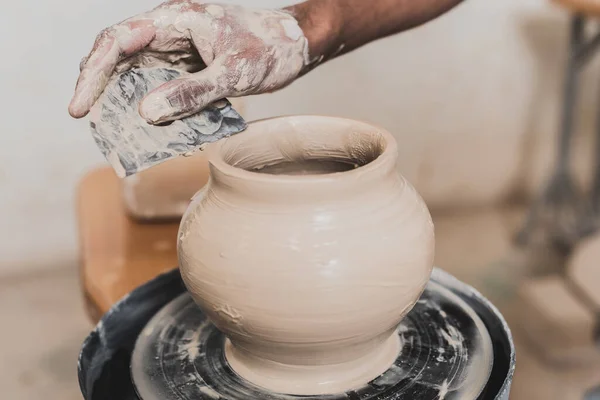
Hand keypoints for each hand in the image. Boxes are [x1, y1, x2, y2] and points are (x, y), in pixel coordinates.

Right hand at [69, 1, 308, 123]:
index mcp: (176, 20)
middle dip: (99, 88)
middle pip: (118, 56)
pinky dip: (151, 108)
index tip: (79, 106)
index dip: (93, 73)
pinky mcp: (187, 68)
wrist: (294, 47)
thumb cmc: (269, 50)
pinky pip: (160, 88)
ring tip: (114, 131)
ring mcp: (177, 51)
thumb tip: (147, 113)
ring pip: (136, 74)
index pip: (118, 40)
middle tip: (87, 120)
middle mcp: (170, 33)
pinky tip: (149, 130)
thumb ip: (192, 92)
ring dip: (123, 101)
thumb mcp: (233, 73)